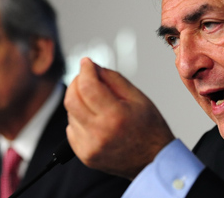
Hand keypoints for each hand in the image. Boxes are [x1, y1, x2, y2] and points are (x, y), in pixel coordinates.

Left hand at [64, 57, 174, 178]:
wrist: (153, 160)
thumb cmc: (149, 129)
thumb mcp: (138, 97)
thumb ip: (113, 79)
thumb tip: (94, 67)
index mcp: (115, 116)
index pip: (88, 86)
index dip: (85, 70)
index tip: (86, 63)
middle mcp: (99, 133)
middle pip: (71, 99)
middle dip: (76, 82)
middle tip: (85, 77)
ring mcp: (90, 147)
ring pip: (70, 113)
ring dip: (78, 100)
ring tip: (95, 101)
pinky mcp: (85, 155)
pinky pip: (71, 129)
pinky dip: (78, 118)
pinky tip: (93, 118)